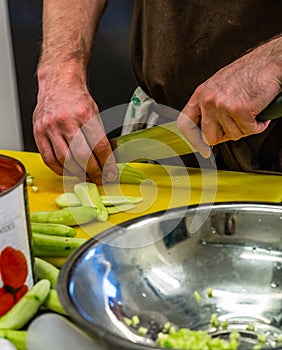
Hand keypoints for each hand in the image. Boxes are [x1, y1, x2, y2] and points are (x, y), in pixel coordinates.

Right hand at [33, 80, 117, 183]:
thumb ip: (100, 136)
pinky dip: (60, 170)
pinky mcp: (38, 133)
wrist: (58, 83)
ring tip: (86, 178)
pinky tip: (68, 172)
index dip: (107, 164)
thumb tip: (108, 160)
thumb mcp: (95, 113)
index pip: (99, 146)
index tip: (111, 173)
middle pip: (82, 157)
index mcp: (85, 114)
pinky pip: (49, 159)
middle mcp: (66, 121)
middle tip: (100, 178)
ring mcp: (50, 127)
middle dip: (94, 173)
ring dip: (78, 174)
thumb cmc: (77, 98)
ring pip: (65, 161)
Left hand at [177, 40, 280, 157]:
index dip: (192, 140)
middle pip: (209, 137)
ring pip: (232, 135)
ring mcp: (223, 106)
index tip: (201, 148)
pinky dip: (258, 126)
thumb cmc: (248, 72)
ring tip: (250, 112)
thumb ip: (209, 106)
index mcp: (201, 94)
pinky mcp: (240, 110)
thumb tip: (205, 128)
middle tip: (236, 127)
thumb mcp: (218, 86)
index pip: (185, 124)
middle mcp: (208, 100)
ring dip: (245, 128)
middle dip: (225, 136)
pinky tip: (259, 114)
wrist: (269, 61)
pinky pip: (248, 131)